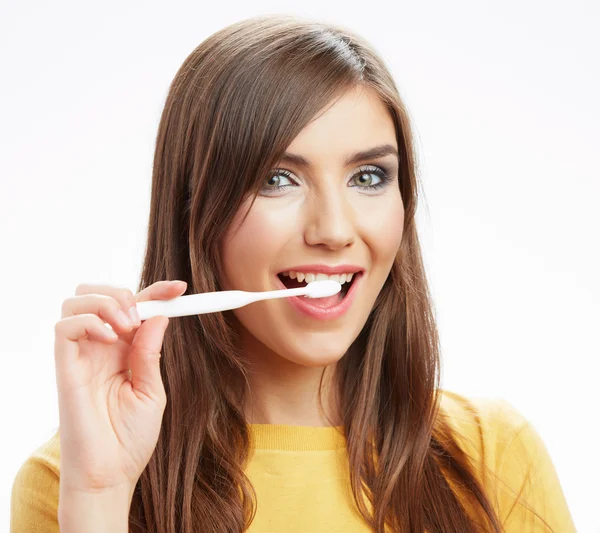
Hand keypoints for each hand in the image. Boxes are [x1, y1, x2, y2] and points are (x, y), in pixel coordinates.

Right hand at [54, 280, 186, 495]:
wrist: (110, 474)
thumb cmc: (131, 438)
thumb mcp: (152, 390)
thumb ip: (151, 352)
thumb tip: (160, 316)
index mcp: (124, 351)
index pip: (135, 308)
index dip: (156, 291)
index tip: (180, 288)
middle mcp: (100, 347)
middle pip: (98, 294)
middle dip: (122, 292)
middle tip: (141, 314)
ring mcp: (81, 355)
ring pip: (77, 301)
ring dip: (106, 302)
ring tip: (126, 327)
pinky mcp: (64, 367)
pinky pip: (65, 327)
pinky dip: (88, 321)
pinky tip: (109, 338)